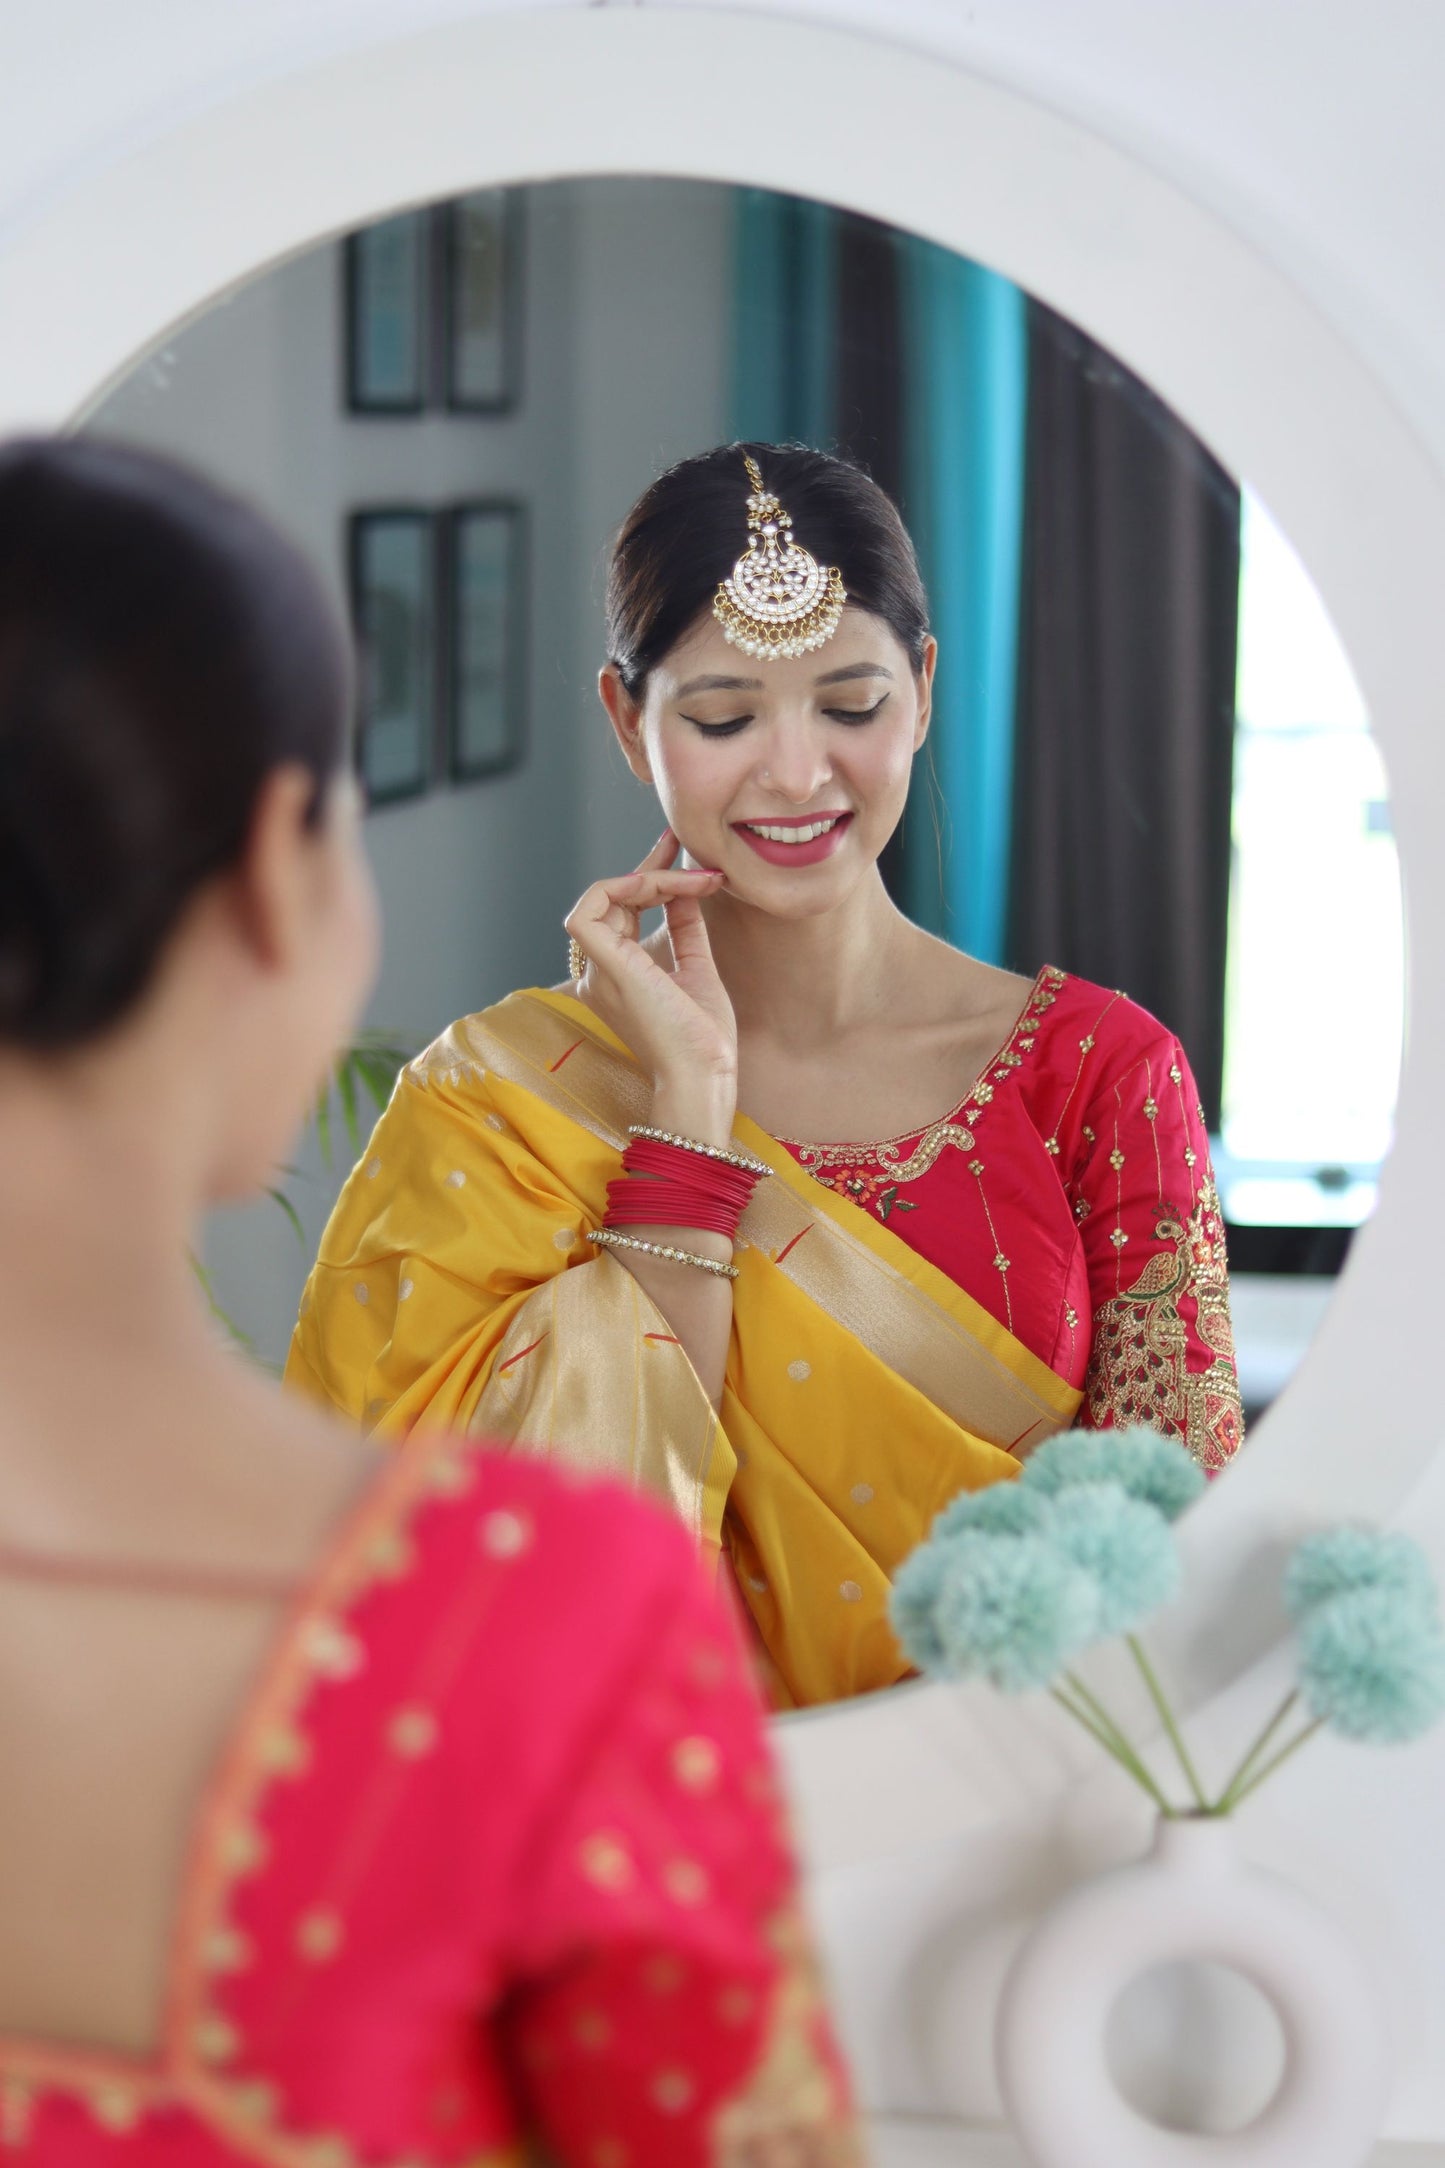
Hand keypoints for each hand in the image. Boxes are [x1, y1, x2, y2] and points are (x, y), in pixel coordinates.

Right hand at [565, 831, 737, 1120]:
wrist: (703, 1073)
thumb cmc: (703, 1037)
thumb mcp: (697, 968)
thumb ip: (686, 929)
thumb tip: (687, 889)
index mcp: (619, 976)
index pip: (624, 913)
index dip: (649, 878)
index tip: (681, 852)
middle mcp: (601, 973)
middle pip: (614, 901)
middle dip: (651, 867)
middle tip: (683, 842)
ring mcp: (599, 970)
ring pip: (604, 898)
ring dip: (650, 878)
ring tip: (694, 879)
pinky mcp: (605, 966)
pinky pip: (591, 907)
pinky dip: (623, 886)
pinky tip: (664, 884)